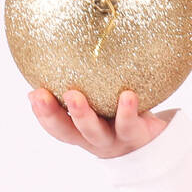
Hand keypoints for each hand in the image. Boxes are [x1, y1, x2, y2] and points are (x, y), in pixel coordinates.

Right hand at [28, 87, 170, 157]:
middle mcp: (94, 137)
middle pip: (68, 131)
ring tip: (73, 96)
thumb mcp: (103, 100)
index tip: (32, 94)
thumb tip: (60, 50)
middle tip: (41, 95)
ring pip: (94, 131)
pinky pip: (130, 124)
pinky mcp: (136, 136)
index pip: (55, 124)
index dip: (41, 114)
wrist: (159, 140)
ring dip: (82, 115)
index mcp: (81, 130)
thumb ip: (85, 83)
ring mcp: (114, 139)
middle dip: (52, 114)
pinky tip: (127, 95)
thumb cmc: (123, 113)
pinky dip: (127, 111)